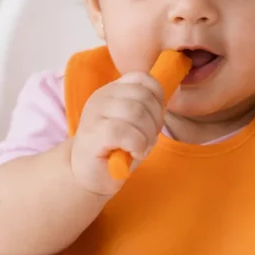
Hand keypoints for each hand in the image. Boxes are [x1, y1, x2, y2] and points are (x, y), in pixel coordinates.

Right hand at [69, 73, 165, 195]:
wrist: (87, 176)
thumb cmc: (114, 150)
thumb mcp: (134, 124)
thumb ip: (147, 109)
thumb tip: (167, 101)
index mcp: (112, 91)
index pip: (142, 78)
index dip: (157, 97)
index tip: (154, 119)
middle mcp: (101, 97)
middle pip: (143, 96)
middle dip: (155, 120)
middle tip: (147, 140)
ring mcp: (94, 115)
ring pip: (136, 112)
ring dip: (147, 135)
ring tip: (140, 148)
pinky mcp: (93, 135)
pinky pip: (125, 132)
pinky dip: (137, 145)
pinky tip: (134, 154)